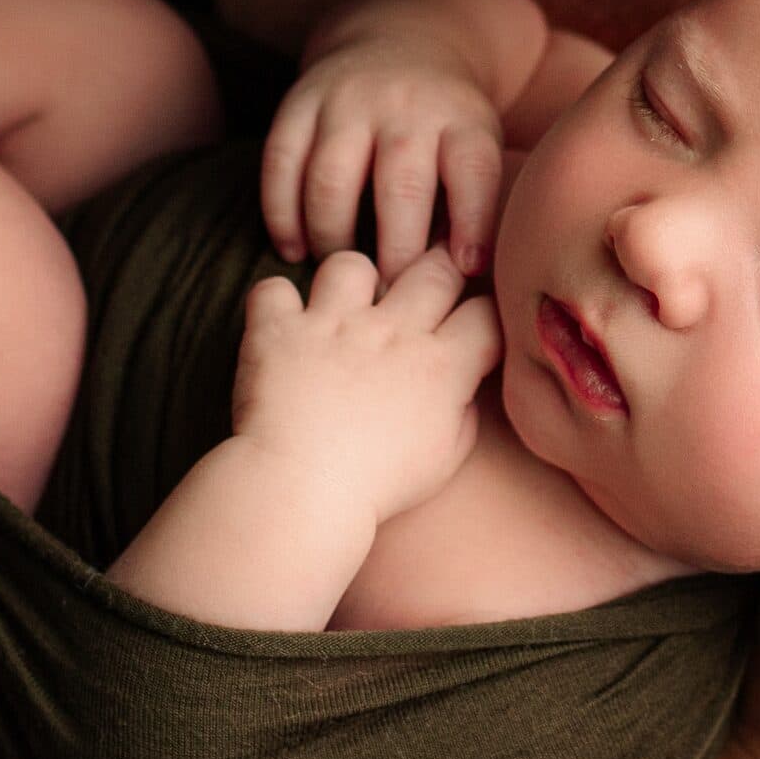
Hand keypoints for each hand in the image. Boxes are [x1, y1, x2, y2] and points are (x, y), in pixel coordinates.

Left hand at [235, 246, 502, 526]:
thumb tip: (462, 386)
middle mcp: (391, 331)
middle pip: (434, 270)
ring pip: (353, 264)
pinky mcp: (281, 331)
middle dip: (437, 276)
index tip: (472, 330)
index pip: (485, 312)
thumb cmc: (376, 488)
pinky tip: (281, 327)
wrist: (301, 494)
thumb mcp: (444, 460)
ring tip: (342, 312)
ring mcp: (333, 325)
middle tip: (421, 301)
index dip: (485, 316)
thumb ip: (462, 412)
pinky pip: (274, 290)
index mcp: (439, 365)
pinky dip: (275, 305)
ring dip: (350, 284)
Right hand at [261, 35, 506, 279]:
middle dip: (394, 255)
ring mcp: (347, 100)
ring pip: (331, 181)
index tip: (462, 271)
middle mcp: (405, 105)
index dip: (472, 224)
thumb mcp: (479, 143)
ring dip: (333, 240)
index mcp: (460, 118)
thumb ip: (476, 202)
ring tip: (342, 275)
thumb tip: (470, 279)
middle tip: (390, 299)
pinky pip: (280, 165)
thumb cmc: (447, 122)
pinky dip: (282, 216)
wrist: (402, 40)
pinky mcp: (299, 101)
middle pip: (400, 187)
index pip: (472, 172)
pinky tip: (294, 251)